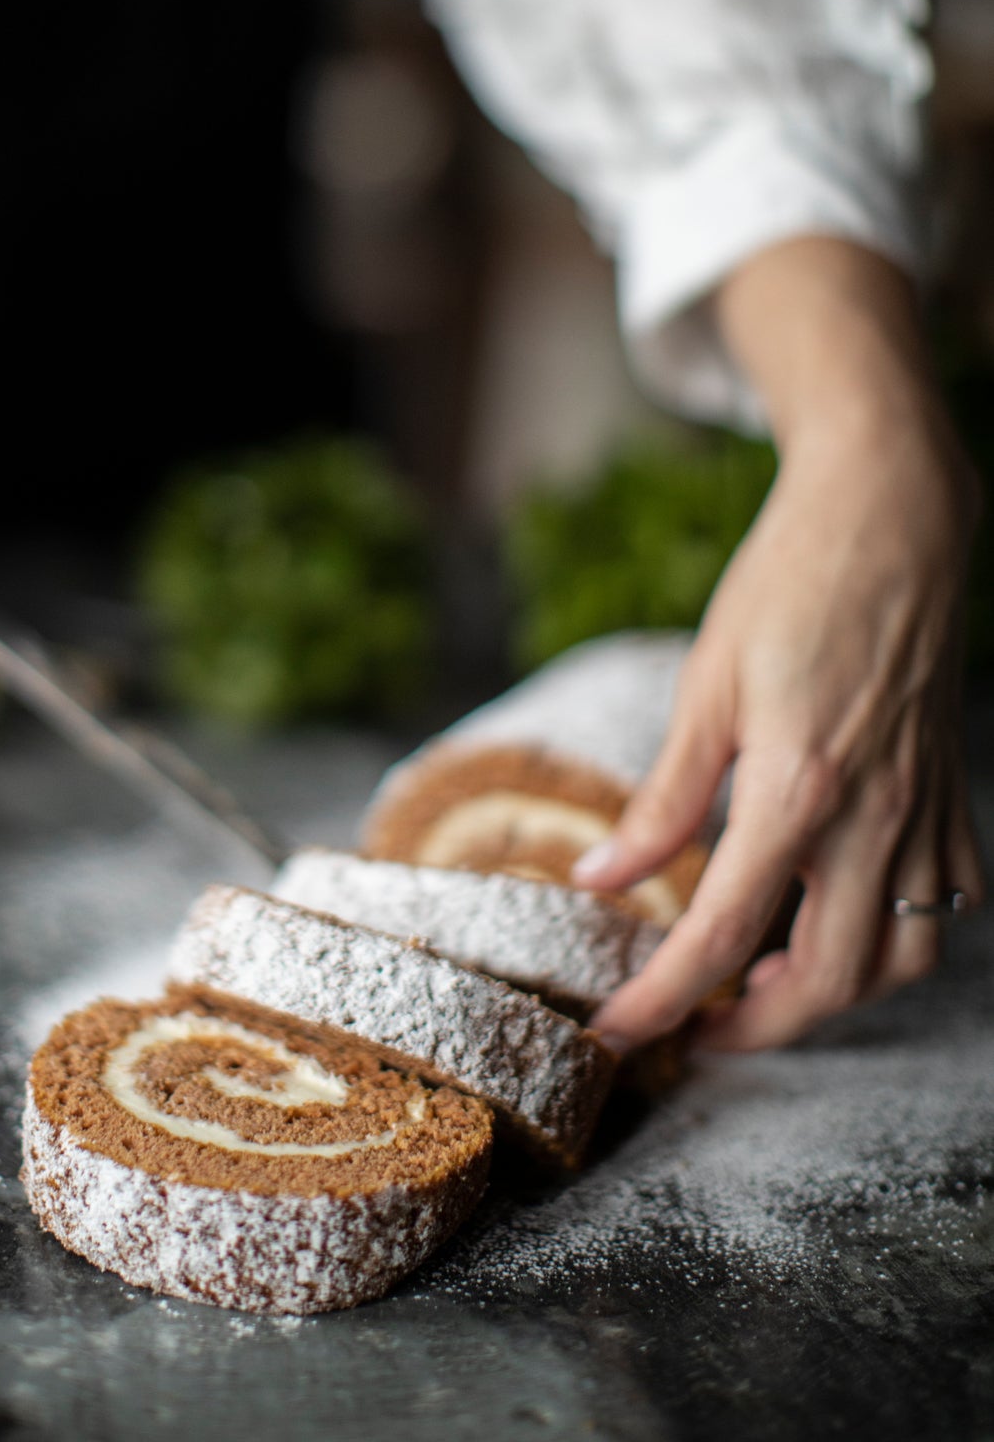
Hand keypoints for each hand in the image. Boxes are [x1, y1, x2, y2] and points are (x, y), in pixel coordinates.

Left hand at [571, 239, 983, 1051]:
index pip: (723, 935)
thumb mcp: (705, 688)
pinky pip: (941, 906)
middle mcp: (875, 818)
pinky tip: (841, 916)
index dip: (664, 998)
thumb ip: (662, 798)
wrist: (890, 519)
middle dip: (755, 1026)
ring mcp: (924, 811)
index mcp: (798, 790)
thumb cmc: (787, 587)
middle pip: (826, 978)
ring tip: (763, 976)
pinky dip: (893, 940)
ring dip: (831, 992)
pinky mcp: (951, 795)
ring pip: (899, 959)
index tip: (618, 1033)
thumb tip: (601, 877)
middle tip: (692, 1025)